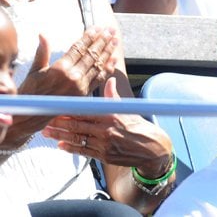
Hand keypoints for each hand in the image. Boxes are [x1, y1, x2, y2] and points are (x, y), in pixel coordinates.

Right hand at [19, 27, 117, 97]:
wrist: (32, 115)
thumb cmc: (31, 91)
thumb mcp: (35, 70)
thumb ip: (42, 51)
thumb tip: (42, 34)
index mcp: (60, 68)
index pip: (79, 48)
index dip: (89, 37)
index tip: (98, 27)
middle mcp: (73, 76)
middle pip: (91, 54)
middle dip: (103, 41)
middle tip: (111, 30)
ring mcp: (80, 86)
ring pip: (98, 64)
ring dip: (108, 51)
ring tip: (115, 40)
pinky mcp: (84, 94)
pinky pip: (99, 78)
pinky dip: (108, 68)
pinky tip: (114, 59)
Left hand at [42, 77, 171, 176]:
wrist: (151, 148)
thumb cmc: (139, 126)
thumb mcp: (127, 109)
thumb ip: (113, 97)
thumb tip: (109, 80)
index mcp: (111, 115)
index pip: (85, 111)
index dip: (69, 110)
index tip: (56, 107)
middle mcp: (106, 130)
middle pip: (77, 125)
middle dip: (59, 123)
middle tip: (45, 120)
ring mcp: (104, 144)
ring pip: (77, 139)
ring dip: (60, 136)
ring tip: (47, 133)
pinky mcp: (104, 156)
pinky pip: (83, 151)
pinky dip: (71, 148)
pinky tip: (61, 146)